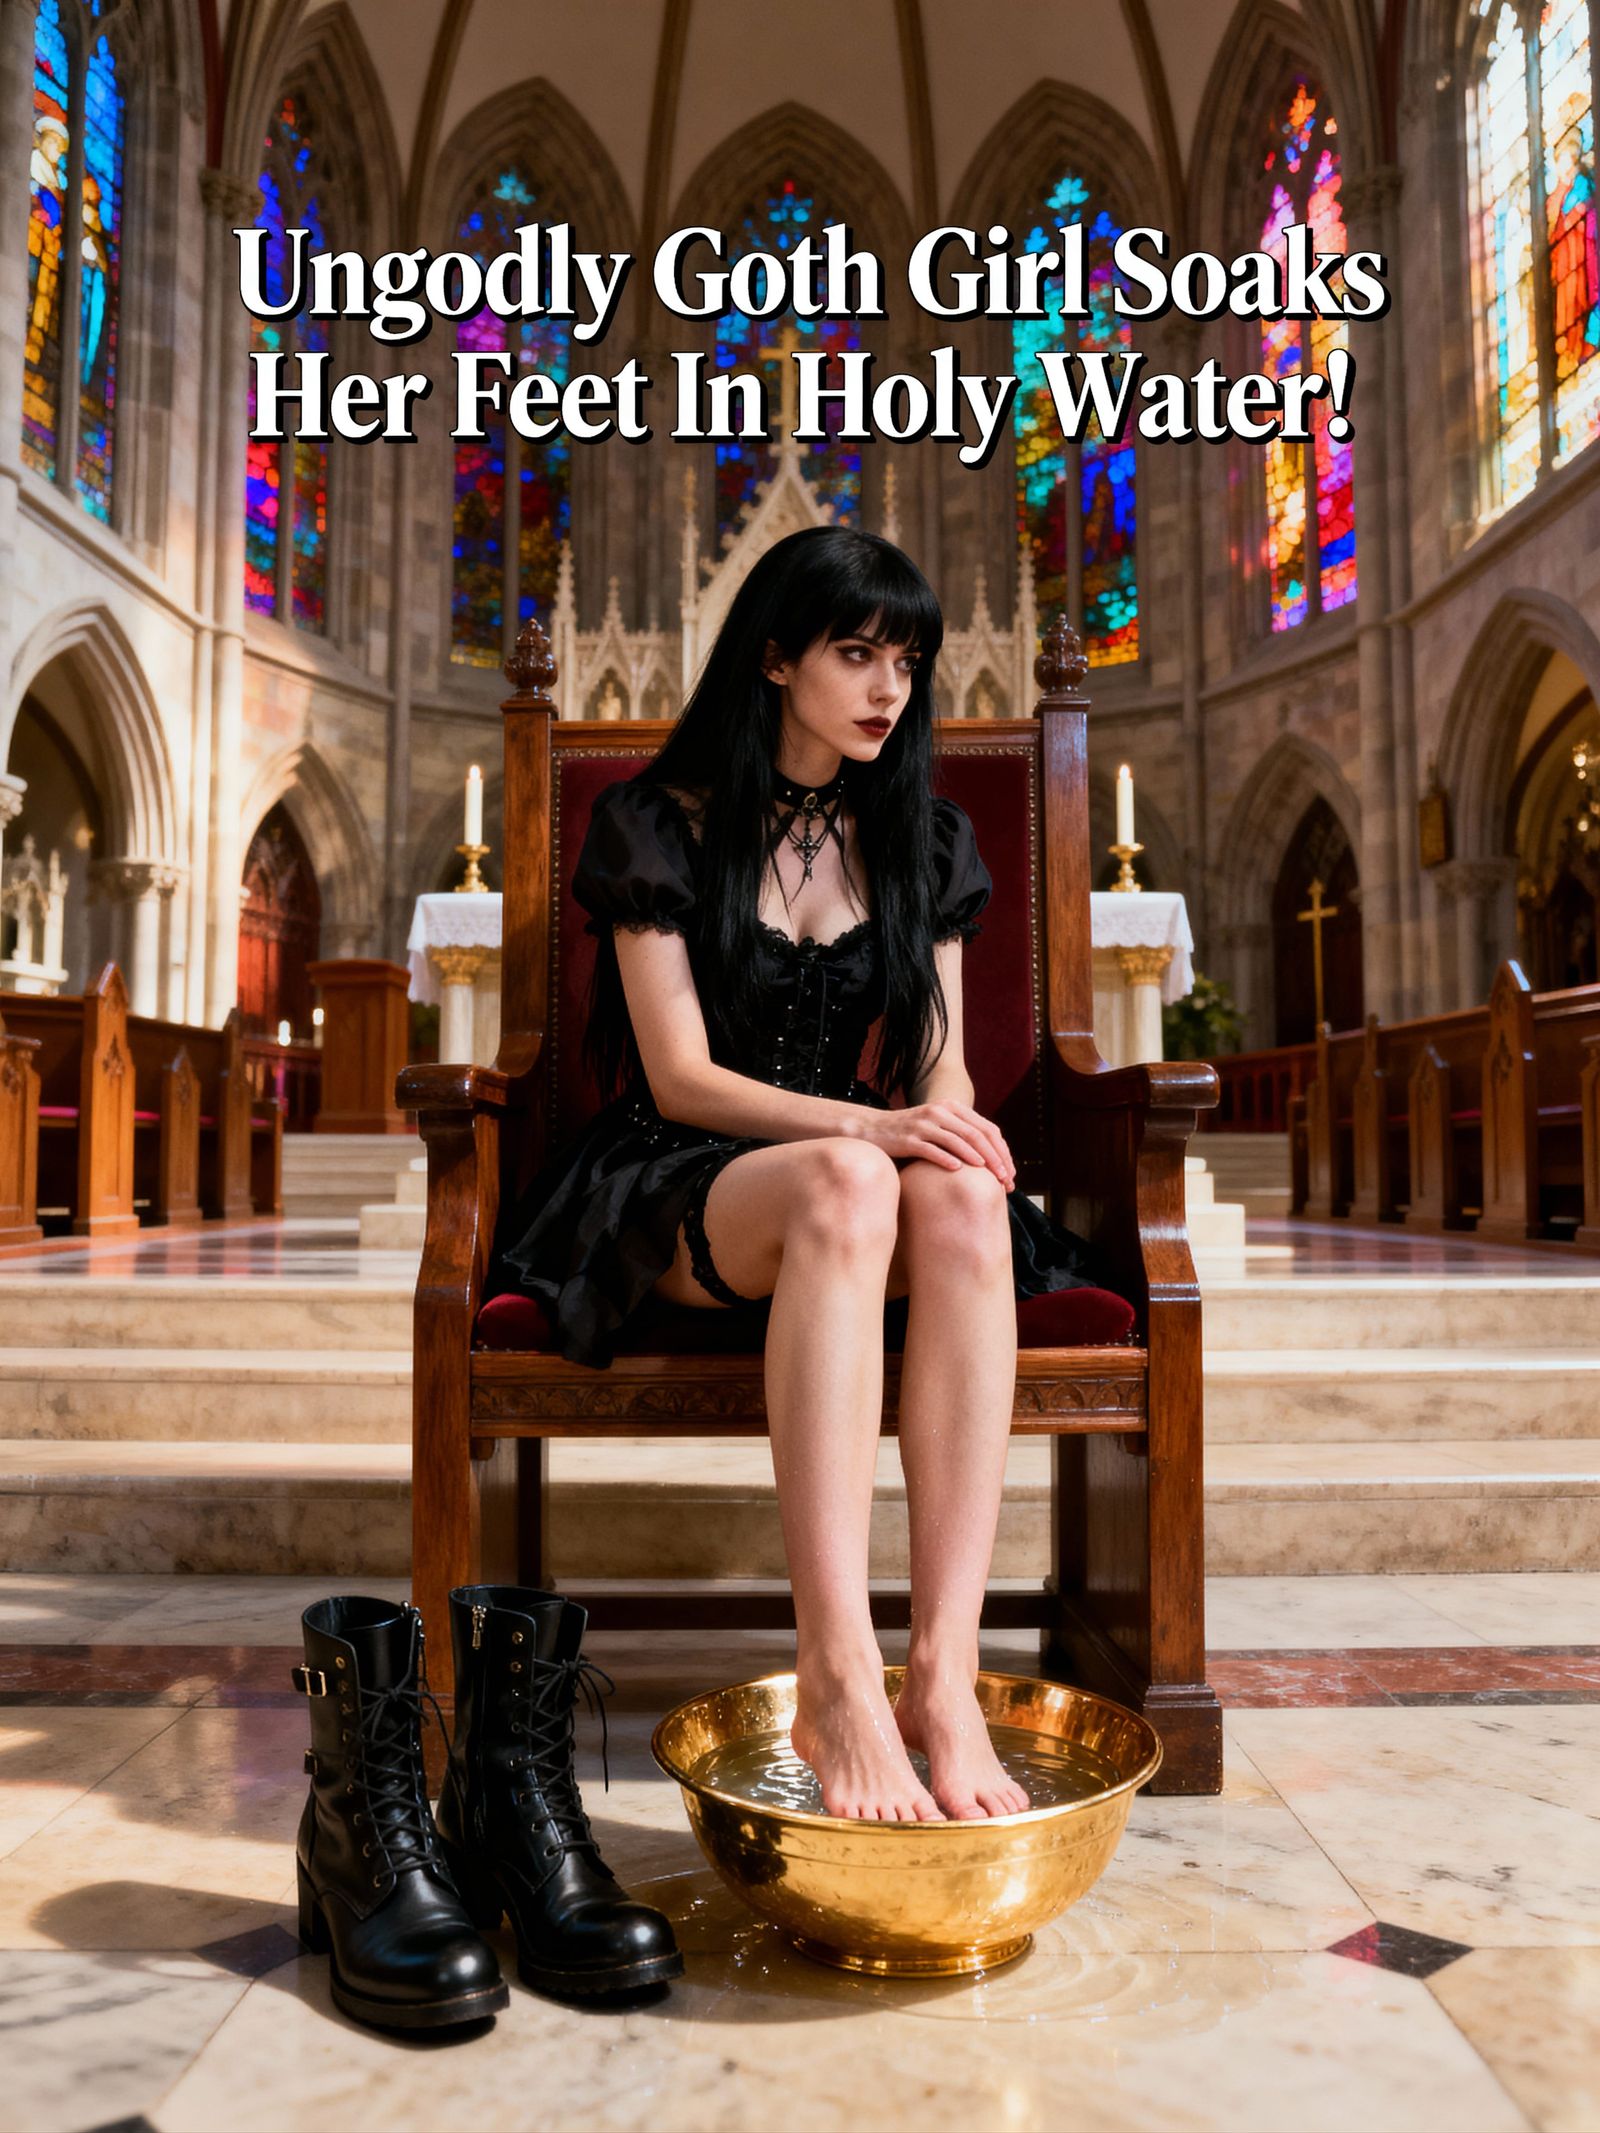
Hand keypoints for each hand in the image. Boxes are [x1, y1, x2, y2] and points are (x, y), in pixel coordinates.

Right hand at [854, 1101, 1015, 1186]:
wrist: (871, 1130)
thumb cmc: (910, 1134)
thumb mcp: (938, 1127)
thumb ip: (961, 1134)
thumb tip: (992, 1158)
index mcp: (951, 1107)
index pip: (987, 1128)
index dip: (1002, 1151)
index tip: (1011, 1173)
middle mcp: (940, 1112)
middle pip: (977, 1135)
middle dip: (996, 1159)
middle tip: (1006, 1180)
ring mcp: (923, 1124)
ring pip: (959, 1141)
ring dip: (979, 1161)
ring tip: (991, 1178)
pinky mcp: (908, 1139)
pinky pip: (932, 1149)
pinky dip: (947, 1160)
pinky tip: (959, 1172)